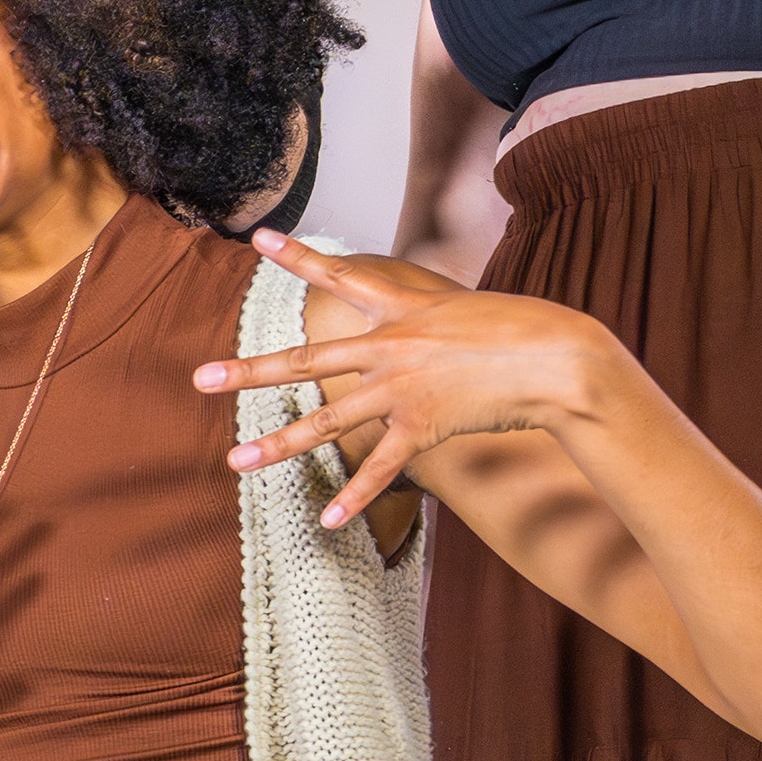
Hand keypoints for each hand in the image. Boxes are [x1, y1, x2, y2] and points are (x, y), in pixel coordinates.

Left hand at [194, 229, 620, 530]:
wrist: (560, 358)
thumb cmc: (524, 330)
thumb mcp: (466, 309)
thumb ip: (429, 319)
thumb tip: (417, 325)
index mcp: (402, 309)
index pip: (339, 277)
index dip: (297, 257)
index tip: (257, 238)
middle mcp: (391, 347)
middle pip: (305, 361)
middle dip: (249, 372)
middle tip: (201, 379)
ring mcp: (403, 389)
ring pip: (327, 422)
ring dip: (278, 445)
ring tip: (235, 462)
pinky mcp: (425, 427)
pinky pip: (382, 469)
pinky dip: (355, 499)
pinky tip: (325, 521)